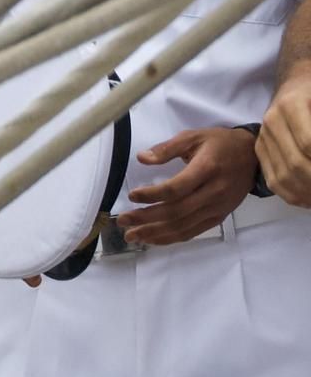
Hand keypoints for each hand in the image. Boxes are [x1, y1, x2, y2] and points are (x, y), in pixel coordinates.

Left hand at [114, 127, 257, 244]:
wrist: (254, 156)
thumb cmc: (220, 144)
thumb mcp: (193, 137)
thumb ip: (167, 148)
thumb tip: (142, 158)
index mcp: (206, 170)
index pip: (176, 189)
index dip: (152, 195)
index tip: (132, 196)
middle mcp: (214, 193)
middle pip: (177, 211)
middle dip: (146, 219)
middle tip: (122, 221)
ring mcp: (218, 208)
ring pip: (184, 226)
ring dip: (156, 233)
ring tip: (132, 236)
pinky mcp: (220, 217)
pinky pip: (194, 231)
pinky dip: (173, 237)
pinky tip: (154, 239)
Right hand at [258, 69, 310, 205]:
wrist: (296, 83)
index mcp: (292, 105)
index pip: (309, 143)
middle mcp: (272, 122)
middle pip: (296, 164)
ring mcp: (263, 137)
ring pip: (283, 177)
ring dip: (307, 193)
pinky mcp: (260, 149)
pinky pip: (272, 180)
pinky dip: (293, 196)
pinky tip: (307, 200)